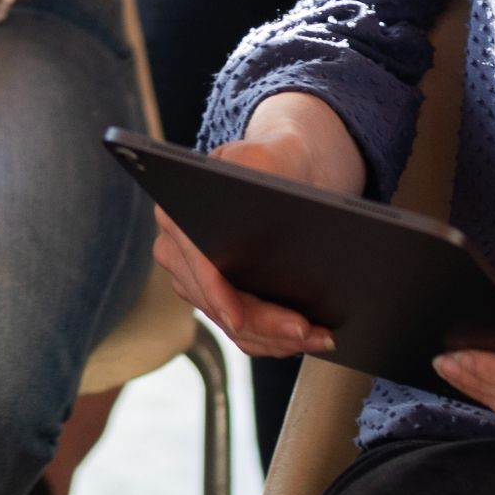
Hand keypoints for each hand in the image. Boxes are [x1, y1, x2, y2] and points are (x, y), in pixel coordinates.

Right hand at [148, 93, 366, 361]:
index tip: (240, 318)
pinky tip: (305, 337)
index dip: (219, 294)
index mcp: (177, 215)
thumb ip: (257, 164)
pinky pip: (242, 332)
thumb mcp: (265, 155)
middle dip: (264, 324)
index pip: (197, 265)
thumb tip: (259, 189)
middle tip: (307, 330)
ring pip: (232, 327)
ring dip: (276, 339)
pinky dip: (274, 340)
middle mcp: (177, 252)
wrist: (284, 170)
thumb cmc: (273, 160)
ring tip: (318, 337)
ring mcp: (195, 280)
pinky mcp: (217, 299)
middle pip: (216, 305)